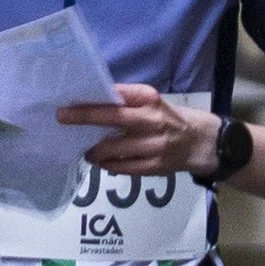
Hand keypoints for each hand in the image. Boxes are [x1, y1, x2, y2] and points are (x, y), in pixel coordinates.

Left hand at [59, 85, 220, 179]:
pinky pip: (123, 168)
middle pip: (113, 119)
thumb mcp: (152, 101)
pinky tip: (103, 162)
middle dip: (84, 119)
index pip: (116, 97)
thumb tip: (93, 100)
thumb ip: (127, 100)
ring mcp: (154, 146)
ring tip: (87, 152)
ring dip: (94, 151)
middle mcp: (152, 120)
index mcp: (150, 100)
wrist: (201, 142)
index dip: (91, 102)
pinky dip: (109, 165)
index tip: (68, 104)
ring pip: (114, 149)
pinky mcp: (155, 167)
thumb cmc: (169, 118)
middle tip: (62, 120)